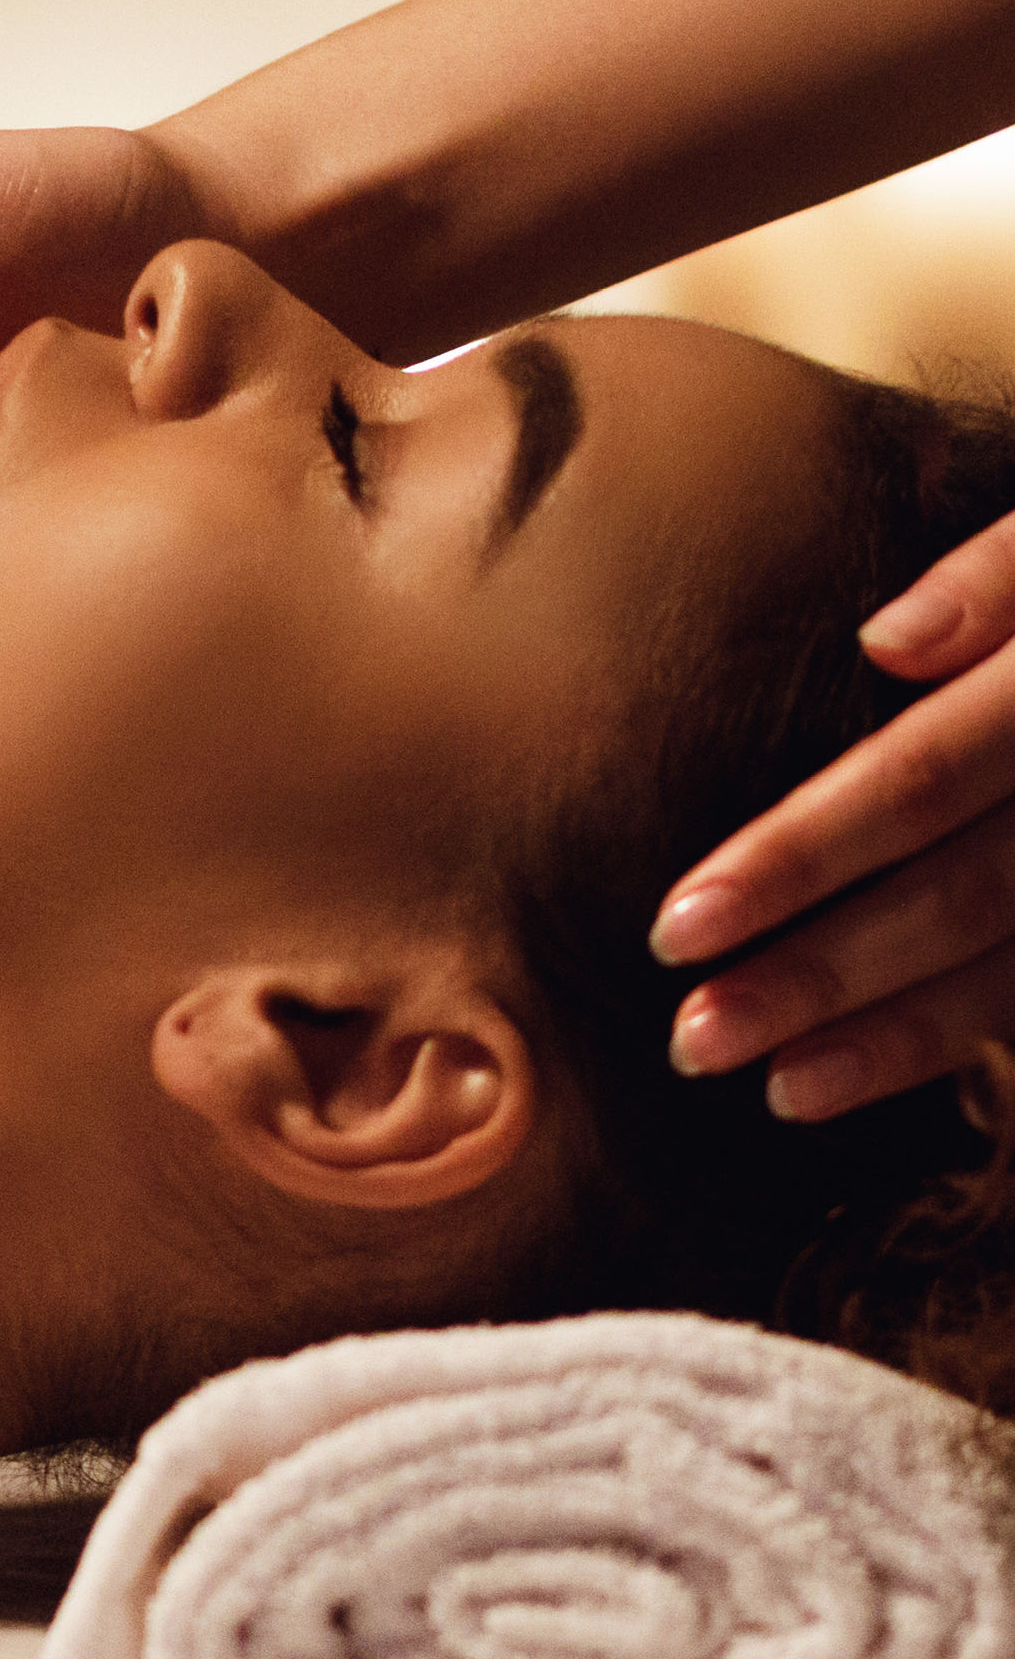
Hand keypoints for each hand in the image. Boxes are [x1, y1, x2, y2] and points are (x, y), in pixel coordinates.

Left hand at [654, 507, 1014, 1118]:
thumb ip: (1002, 575)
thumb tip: (887, 643)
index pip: (921, 779)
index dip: (802, 858)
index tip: (676, 928)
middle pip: (964, 894)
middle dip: (825, 972)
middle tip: (690, 1038)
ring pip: (1007, 963)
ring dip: (884, 1036)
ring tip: (762, 1083)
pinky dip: (938, 1047)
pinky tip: (831, 1084)